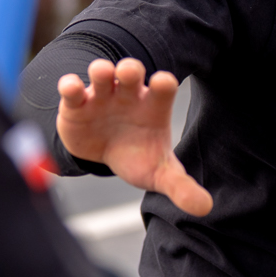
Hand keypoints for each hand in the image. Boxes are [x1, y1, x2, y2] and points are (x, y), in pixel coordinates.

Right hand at [56, 58, 212, 216]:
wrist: (104, 155)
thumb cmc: (138, 156)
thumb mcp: (159, 174)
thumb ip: (180, 187)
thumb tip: (205, 208)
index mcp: (152, 106)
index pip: (163, 87)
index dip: (163, 83)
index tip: (163, 83)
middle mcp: (128, 95)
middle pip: (131, 71)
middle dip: (130, 68)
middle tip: (128, 73)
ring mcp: (102, 96)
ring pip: (101, 72)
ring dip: (101, 70)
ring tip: (101, 75)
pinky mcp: (76, 105)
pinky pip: (71, 88)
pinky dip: (70, 85)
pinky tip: (72, 89)